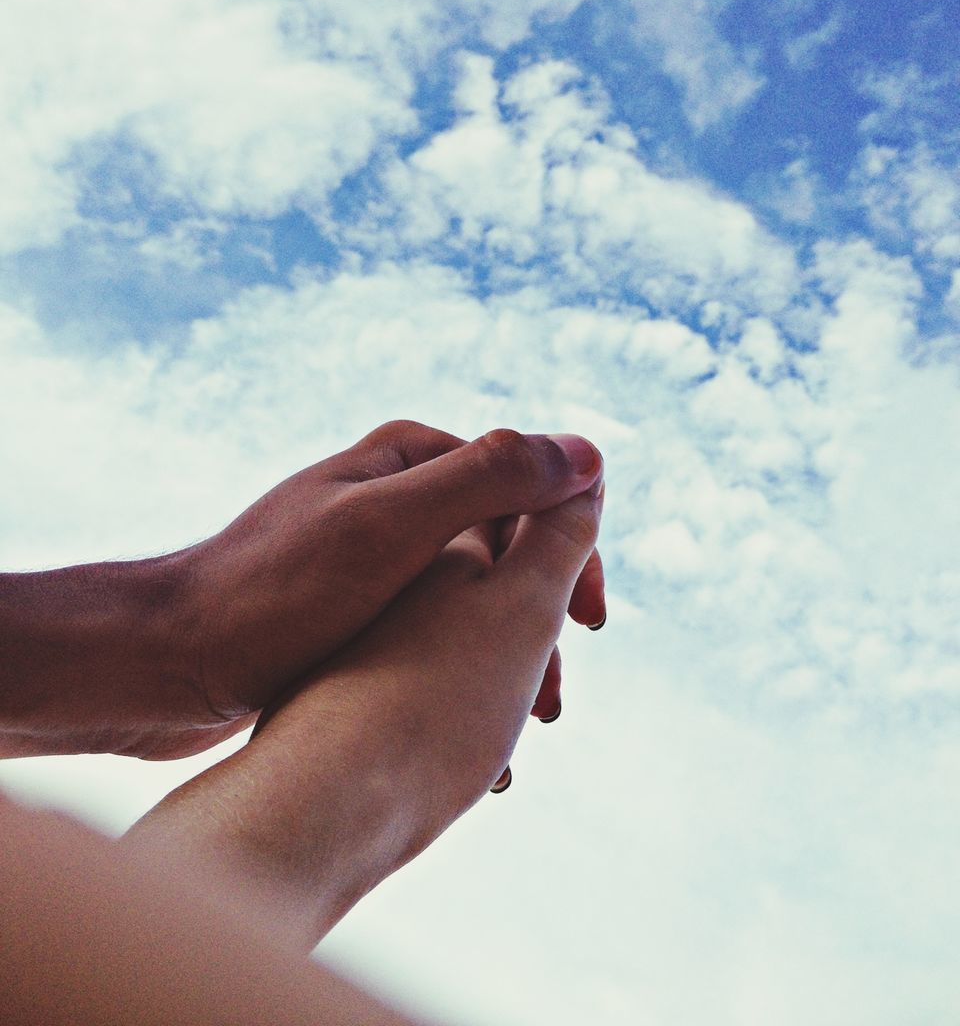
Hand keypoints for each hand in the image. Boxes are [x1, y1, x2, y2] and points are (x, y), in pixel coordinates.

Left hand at [125, 477, 604, 948]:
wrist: (164, 664)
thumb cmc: (272, 594)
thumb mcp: (390, 528)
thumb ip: (490, 482)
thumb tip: (590, 454)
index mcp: (412, 457)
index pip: (526, 488)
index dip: (571, 553)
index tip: (591, 625)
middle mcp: (397, 496)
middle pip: (504, 547)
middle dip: (538, 617)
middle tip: (553, 700)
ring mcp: (375, 554)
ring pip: (471, 597)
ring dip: (505, 654)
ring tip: (518, 729)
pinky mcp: (355, 609)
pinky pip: (432, 630)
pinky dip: (460, 673)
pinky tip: (464, 732)